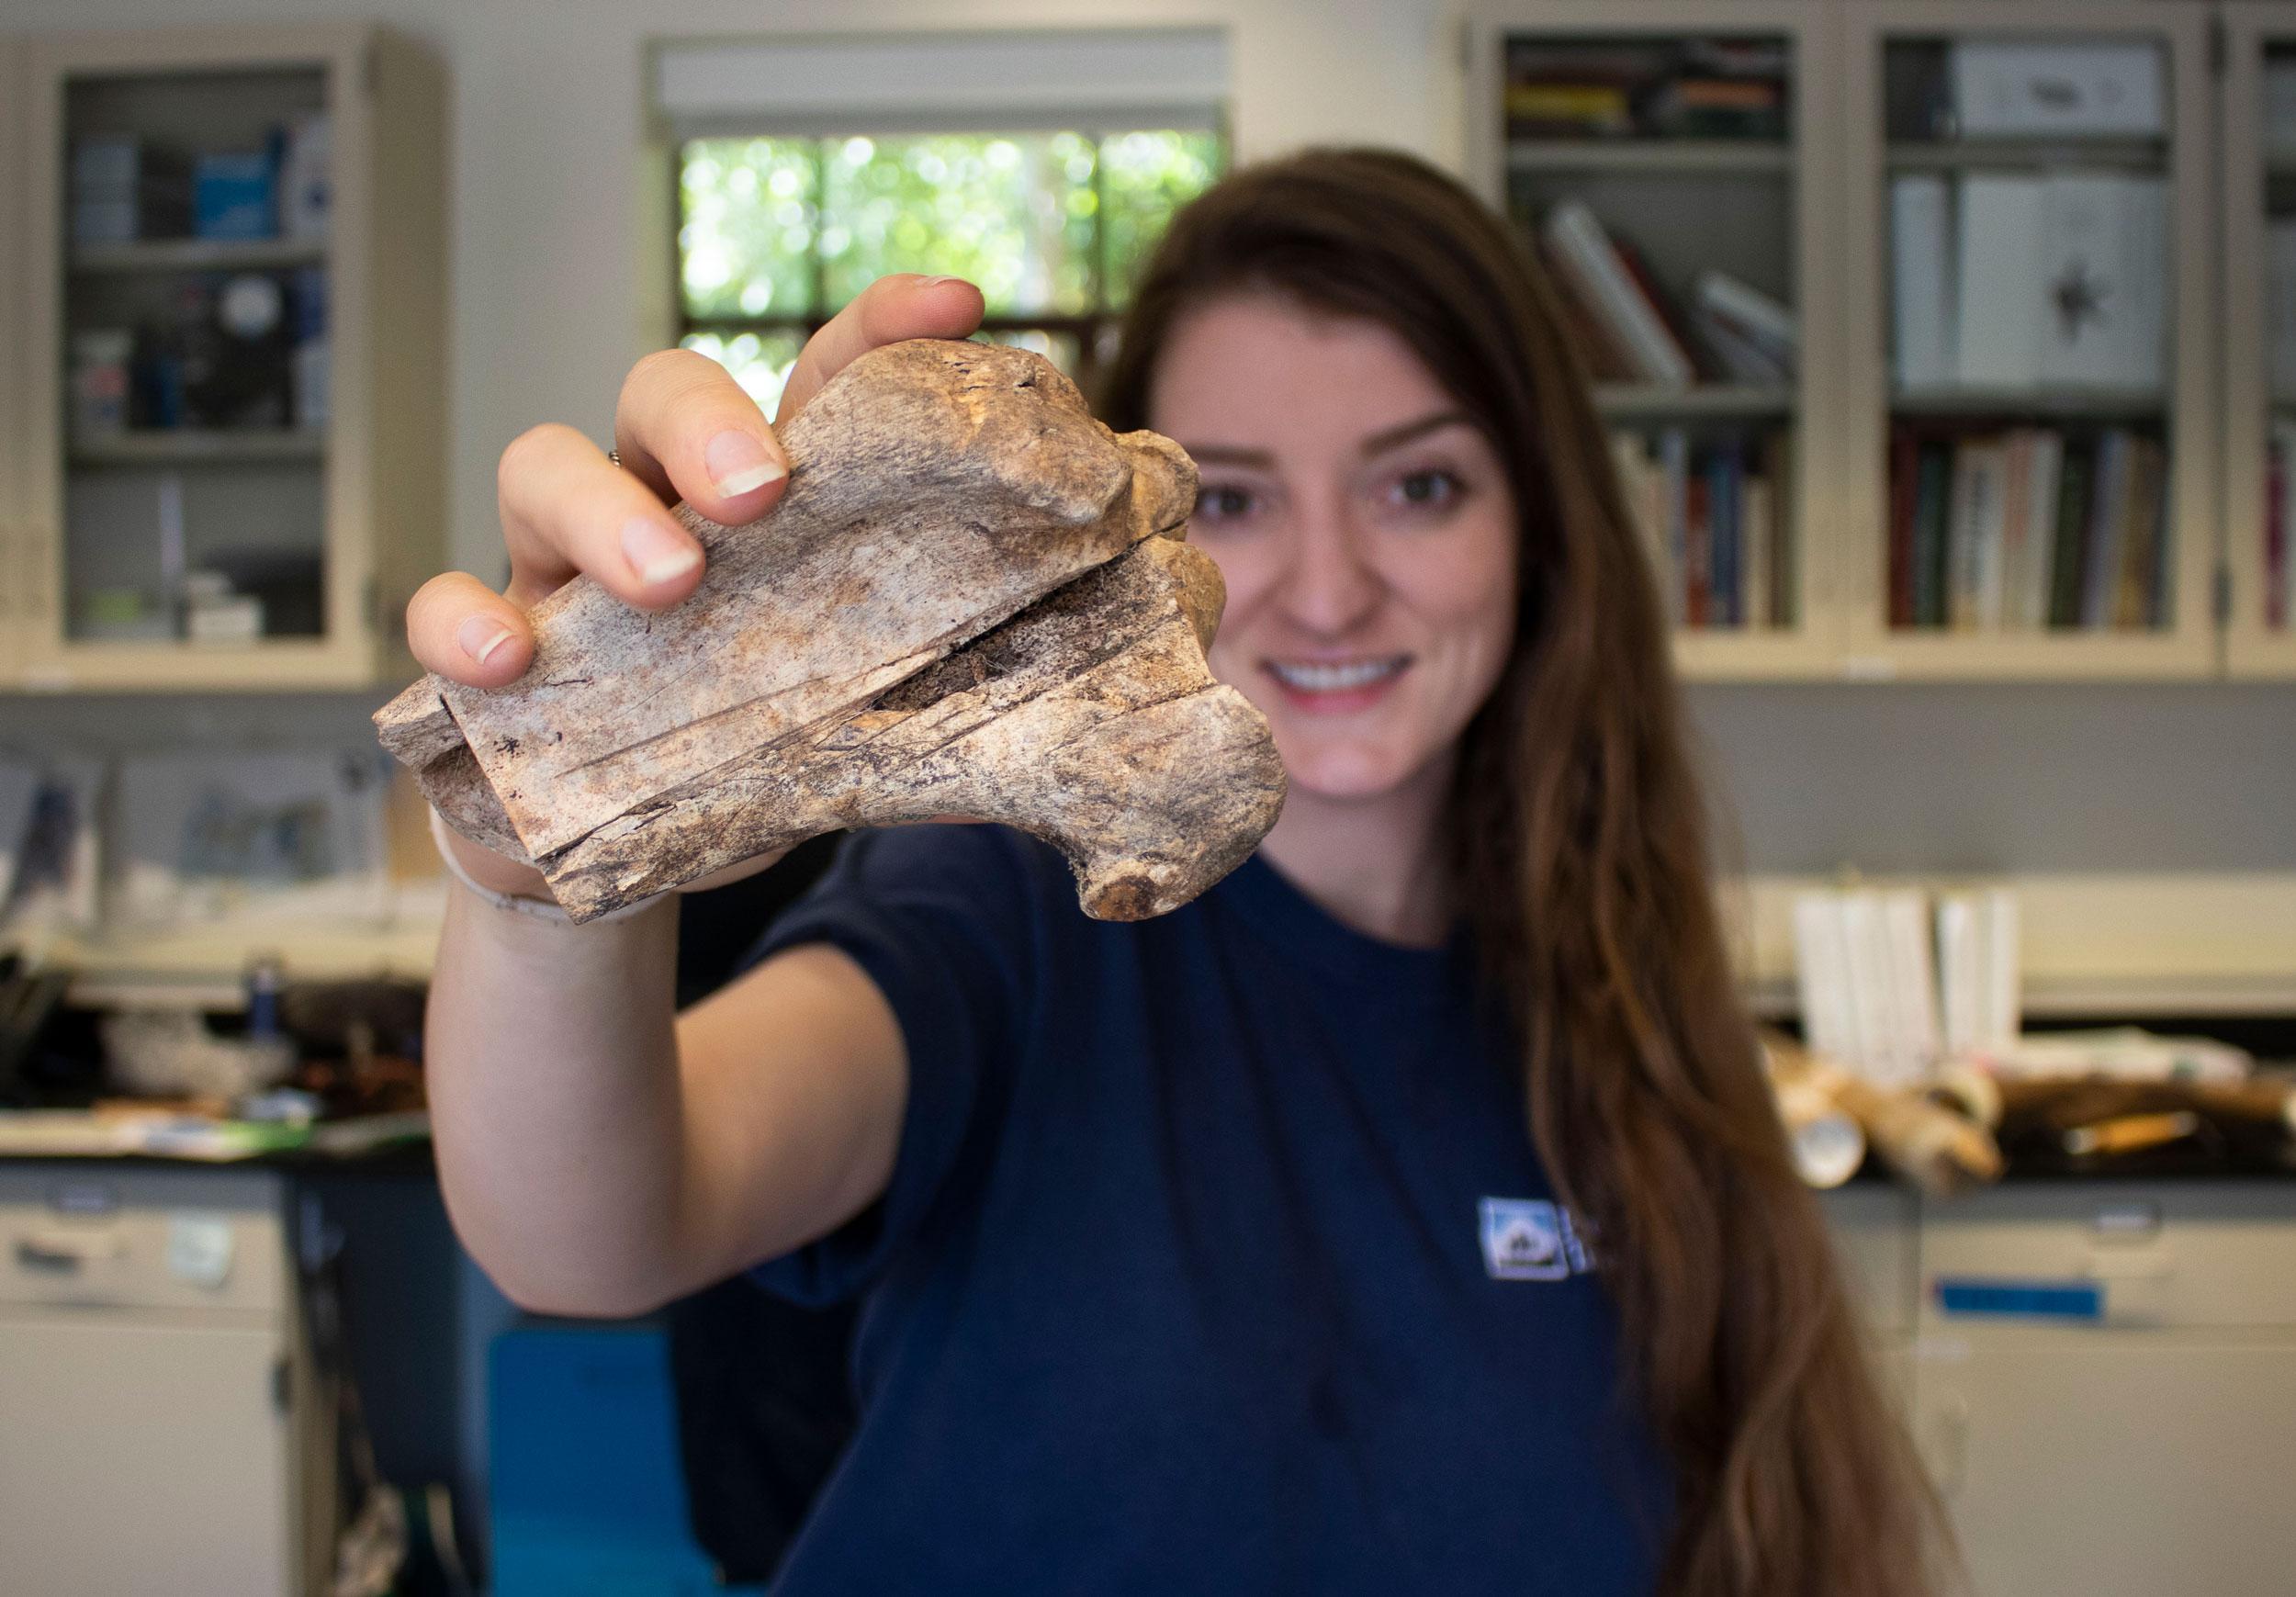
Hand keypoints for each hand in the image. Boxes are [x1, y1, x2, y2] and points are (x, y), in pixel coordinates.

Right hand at [404, 273, 986, 896]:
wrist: (623, 851)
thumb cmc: (751, 742)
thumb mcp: (854, 708)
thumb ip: (940, 687)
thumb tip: (1076, 700)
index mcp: (766, 498)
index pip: (819, 381)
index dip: (880, 331)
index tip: (958, 305)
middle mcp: (658, 498)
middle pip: (661, 393)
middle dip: (711, 423)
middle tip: (763, 490)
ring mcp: (560, 566)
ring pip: (540, 466)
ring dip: (602, 510)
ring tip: (668, 579)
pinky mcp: (488, 652)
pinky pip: (440, 604)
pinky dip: (462, 621)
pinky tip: (507, 660)